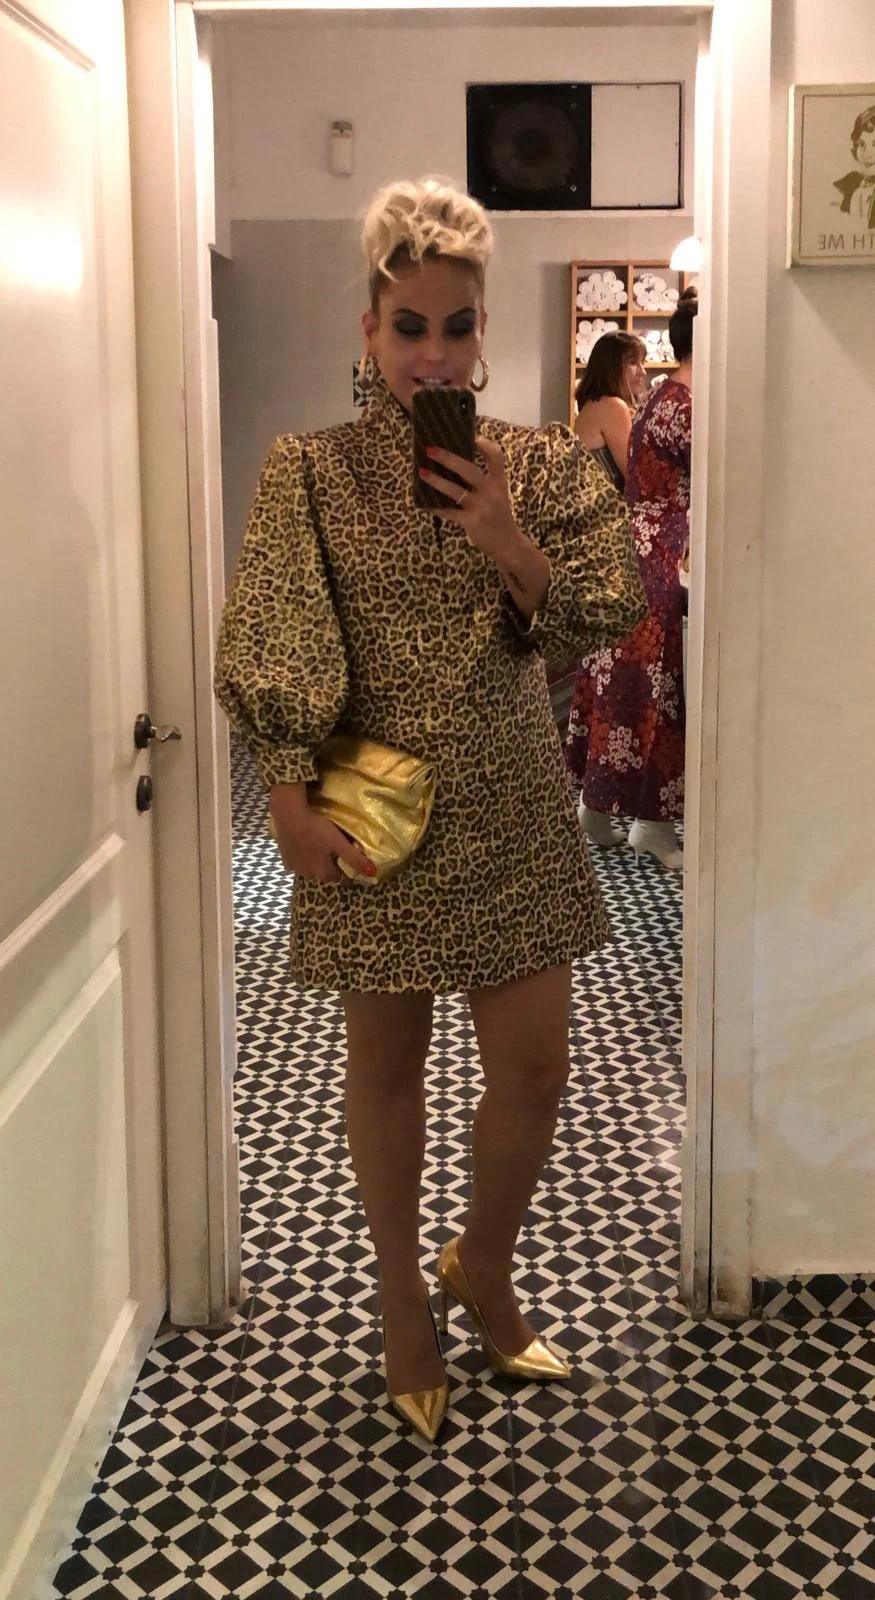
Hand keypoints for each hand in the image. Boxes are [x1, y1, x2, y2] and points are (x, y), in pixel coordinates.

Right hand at [270, 784, 376, 882]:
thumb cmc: (317, 828)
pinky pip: (298, 862)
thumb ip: (356, 859)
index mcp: (324, 873)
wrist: (289, 815)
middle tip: (336, 851)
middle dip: (332, 866)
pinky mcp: (285, 859)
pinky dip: (303, 856)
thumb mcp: (339, 843)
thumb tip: (373, 874)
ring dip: (316, 862)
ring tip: (320, 846)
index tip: (352, 861)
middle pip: (326, 874)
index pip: (341, 879)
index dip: (348, 871)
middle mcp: (309, 875)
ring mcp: (295, 868)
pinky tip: (305, 844)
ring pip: (311, 869)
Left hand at [419, 436, 550, 619]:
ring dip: (436, 481)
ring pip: (455, 490)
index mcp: (499, 482)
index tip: (472, 437)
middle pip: (468, 470)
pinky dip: (436, 507)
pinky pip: (449, 512)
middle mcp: (491, 492)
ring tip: (422, 472)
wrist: (508, 544)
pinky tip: (424, 502)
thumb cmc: (499, 515)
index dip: (485, 445)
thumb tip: (454, 464)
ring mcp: (481, 507)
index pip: (496, 457)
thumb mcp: (498, 494)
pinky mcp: (471, 522)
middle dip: (448, 458)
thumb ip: (484, 481)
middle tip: (430, 449)